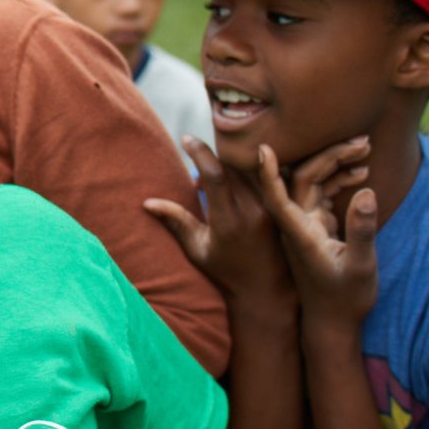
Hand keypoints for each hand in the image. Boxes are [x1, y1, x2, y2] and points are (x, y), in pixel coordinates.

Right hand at [145, 135, 293, 301]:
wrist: (266, 288)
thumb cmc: (225, 271)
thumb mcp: (196, 249)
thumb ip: (176, 221)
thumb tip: (147, 202)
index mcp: (228, 222)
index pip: (216, 175)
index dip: (199, 152)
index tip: (186, 139)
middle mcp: (253, 212)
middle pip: (233, 166)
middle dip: (212, 158)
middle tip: (197, 162)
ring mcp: (271, 209)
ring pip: (250, 168)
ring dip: (230, 163)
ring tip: (214, 173)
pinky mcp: (282, 207)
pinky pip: (264, 176)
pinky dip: (248, 170)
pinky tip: (238, 177)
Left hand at [257, 141, 378, 326]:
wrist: (333, 322)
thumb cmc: (345, 299)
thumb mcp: (360, 267)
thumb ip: (361, 231)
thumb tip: (365, 192)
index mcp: (298, 234)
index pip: (277, 197)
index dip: (269, 173)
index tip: (262, 149)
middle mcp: (296, 224)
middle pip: (302, 178)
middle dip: (329, 154)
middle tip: (363, 140)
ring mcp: (304, 223)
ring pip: (313, 181)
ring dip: (336, 162)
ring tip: (367, 147)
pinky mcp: (315, 224)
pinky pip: (322, 191)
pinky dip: (340, 178)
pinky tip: (363, 172)